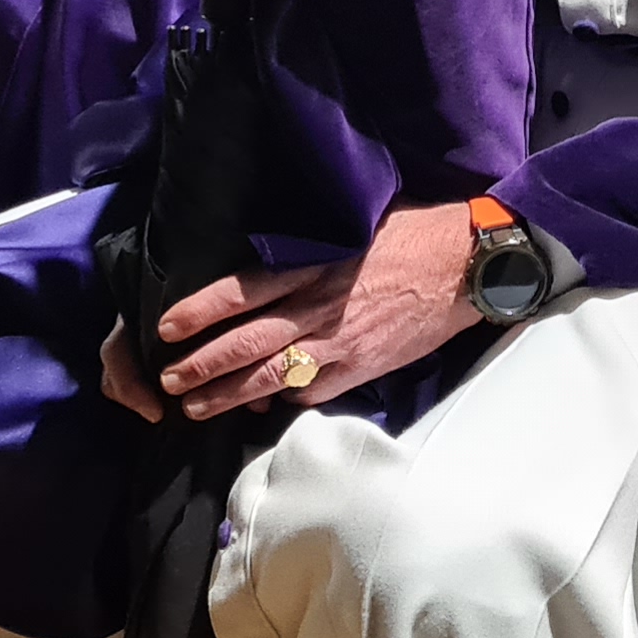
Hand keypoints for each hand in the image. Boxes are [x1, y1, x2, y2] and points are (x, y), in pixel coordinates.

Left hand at [141, 200, 484, 419]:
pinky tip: (264, 407)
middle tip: (169, 380)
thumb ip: (313, 253)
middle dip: (203, 364)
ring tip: (196, 407)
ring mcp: (342, 343)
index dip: (203, 310)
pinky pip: (315, 390)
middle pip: (249, 341)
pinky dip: (287, 398)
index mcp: (317, 266)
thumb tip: (276, 268)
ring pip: (273, 375)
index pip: (245, 290)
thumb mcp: (355, 229)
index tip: (169, 327)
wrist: (468, 264)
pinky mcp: (364, 367)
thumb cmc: (414, 235)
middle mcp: (322, 307)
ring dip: (230, 393)